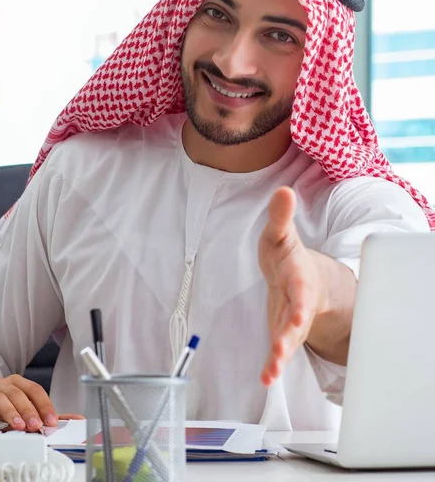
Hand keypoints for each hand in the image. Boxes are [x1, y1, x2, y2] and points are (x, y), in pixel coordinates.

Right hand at [0, 374, 82, 430]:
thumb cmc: (1, 408)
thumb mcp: (24, 410)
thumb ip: (47, 415)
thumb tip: (77, 418)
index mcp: (17, 384)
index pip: (34, 390)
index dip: (44, 405)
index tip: (51, 421)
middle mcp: (1, 384)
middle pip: (17, 393)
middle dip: (28, 410)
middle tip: (35, 425)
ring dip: (8, 411)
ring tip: (16, 425)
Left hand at [258, 187, 326, 386]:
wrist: (302, 276)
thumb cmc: (287, 255)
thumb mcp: (281, 234)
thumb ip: (281, 217)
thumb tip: (283, 190)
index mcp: (298, 277)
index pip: (300, 289)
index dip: (299, 301)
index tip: (299, 313)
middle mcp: (298, 302)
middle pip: (296, 320)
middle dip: (289, 335)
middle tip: (281, 350)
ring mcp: (291, 320)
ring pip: (288, 340)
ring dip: (280, 356)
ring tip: (270, 372)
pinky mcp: (282, 331)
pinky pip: (279, 350)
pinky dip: (273, 364)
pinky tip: (265, 378)